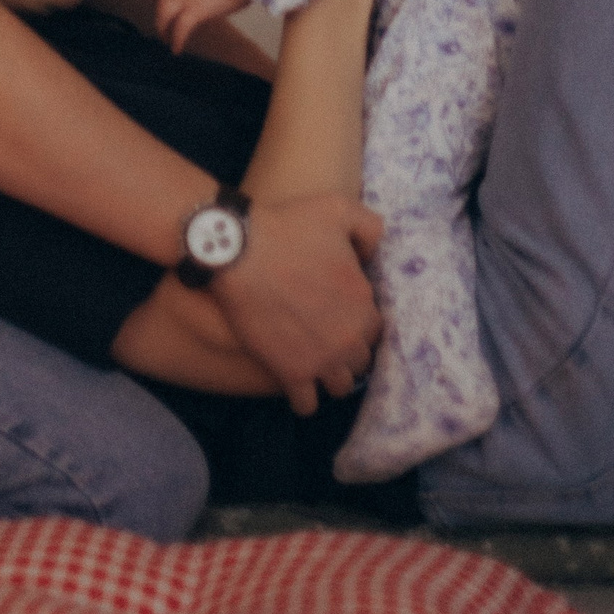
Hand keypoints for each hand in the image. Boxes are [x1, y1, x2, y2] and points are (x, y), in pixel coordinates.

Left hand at [155, 0, 249, 54]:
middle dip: (161, 18)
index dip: (164, 2)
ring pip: (166, 16)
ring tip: (167, 42)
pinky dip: (177, 40)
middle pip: (163, 3)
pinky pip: (181, 28)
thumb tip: (204, 2)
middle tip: (162, 31)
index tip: (166, 12)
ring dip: (164, 30)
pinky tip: (177, 49)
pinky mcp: (195, 11)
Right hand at [210, 193, 384, 413]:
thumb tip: (373, 253)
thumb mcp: (339, 209)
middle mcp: (349, 337)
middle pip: (360, 360)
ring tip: (315, 363)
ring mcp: (322, 359)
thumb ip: (370, 228)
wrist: (238, 249)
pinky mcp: (291, 373)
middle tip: (326, 339)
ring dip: (330, 375)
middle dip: (347, 351)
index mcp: (363, 302)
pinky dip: (304, 399)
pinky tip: (296, 383)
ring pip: (340, 386)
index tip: (340, 316)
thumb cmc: (287, 226)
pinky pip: (307, 404)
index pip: (375, 328)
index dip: (358, 322)